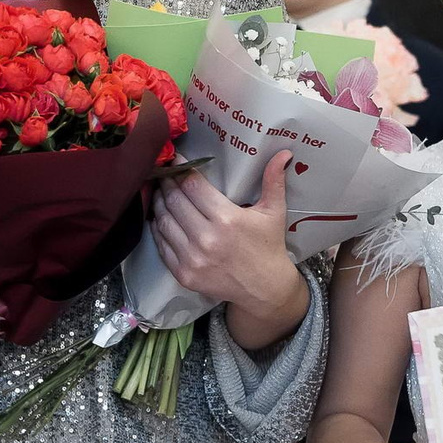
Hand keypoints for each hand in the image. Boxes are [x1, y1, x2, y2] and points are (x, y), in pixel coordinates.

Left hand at [152, 151, 303, 316]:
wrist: (265, 289)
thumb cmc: (268, 246)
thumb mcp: (274, 212)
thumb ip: (274, 180)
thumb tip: (285, 152)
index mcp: (227, 219)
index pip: (193, 186)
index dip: (181, 169)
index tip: (176, 160)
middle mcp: (207, 239)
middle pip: (174, 200)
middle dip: (167, 183)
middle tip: (164, 174)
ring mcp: (193, 258)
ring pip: (164, 221)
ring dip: (158, 203)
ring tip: (159, 192)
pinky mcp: (184, 274)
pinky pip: (162, 245)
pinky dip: (157, 229)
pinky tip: (159, 218)